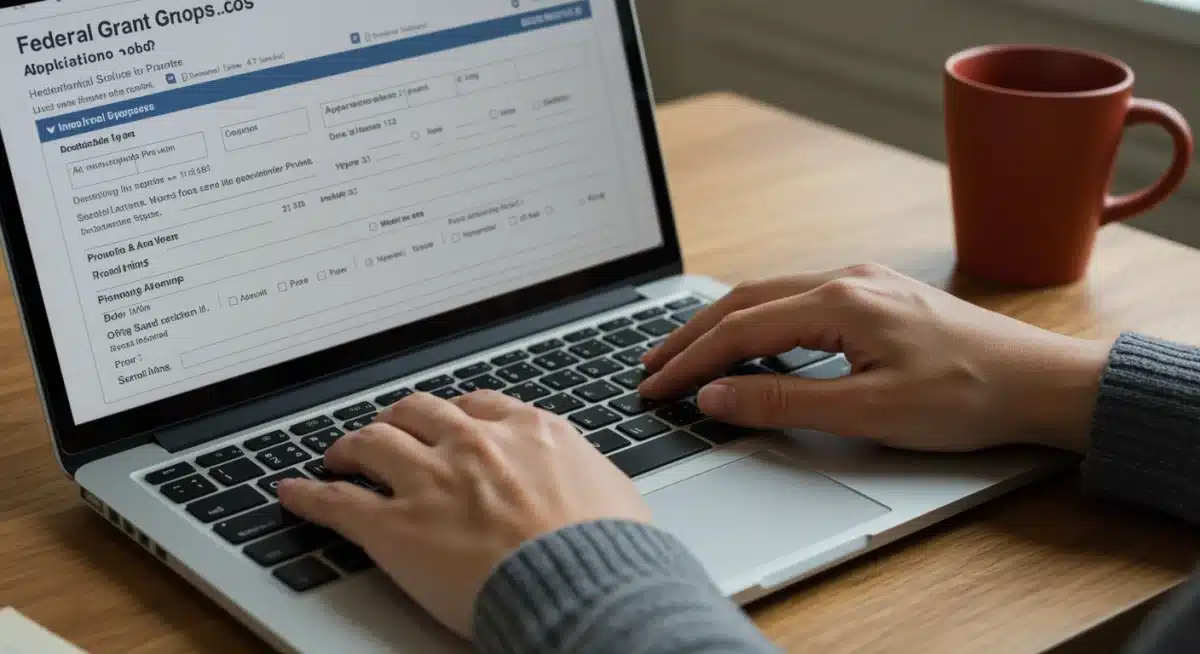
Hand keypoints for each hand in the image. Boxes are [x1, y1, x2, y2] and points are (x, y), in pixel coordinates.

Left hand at [276, 391, 649, 637]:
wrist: (586, 589)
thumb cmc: (608, 551)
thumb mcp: (612, 491)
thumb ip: (583, 473)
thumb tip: (587, 481)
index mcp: (528, 432)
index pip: (477, 405)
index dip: (453, 416)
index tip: (445, 424)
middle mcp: (475, 444)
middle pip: (418, 412)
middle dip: (399, 421)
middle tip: (389, 434)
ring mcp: (432, 481)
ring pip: (373, 442)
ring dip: (351, 446)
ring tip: (339, 455)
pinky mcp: (397, 527)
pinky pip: (337, 502)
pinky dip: (308, 495)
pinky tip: (291, 494)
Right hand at [639, 264, 1110, 452]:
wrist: (1043, 382)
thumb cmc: (968, 397)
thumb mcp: (869, 412)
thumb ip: (783, 403)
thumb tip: (715, 398)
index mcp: (840, 302)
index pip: (740, 331)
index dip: (689, 362)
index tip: (653, 387)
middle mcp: (847, 279)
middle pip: (745, 301)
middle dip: (692, 335)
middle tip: (650, 365)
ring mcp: (864, 282)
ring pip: (770, 295)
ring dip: (723, 325)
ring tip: (685, 353)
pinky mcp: (878, 295)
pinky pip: (799, 299)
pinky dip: (759, 321)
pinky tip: (752, 341)